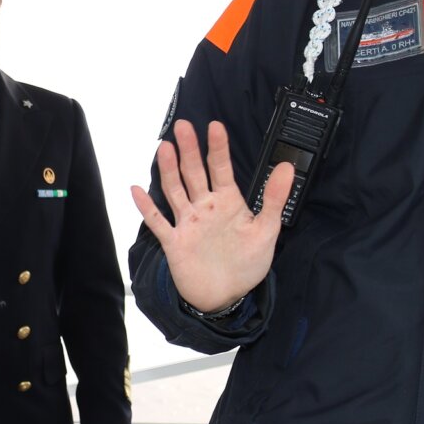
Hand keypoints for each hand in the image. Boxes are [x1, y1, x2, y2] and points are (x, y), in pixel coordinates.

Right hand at [129, 120, 288, 315]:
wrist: (226, 297)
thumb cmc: (246, 265)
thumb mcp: (266, 231)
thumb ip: (273, 199)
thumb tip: (286, 168)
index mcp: (227, 203)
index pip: (221, 168)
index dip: (217, 148)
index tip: (215, 127)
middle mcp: (204, 208)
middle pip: (193, 173)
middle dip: (189, 150)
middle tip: (183, 125)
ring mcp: (187, 223)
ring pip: (175, 191)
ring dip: (169, 170)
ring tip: (165, 148)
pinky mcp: (174, 242)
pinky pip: (158, 222)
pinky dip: (147, 208)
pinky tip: (137, 191)